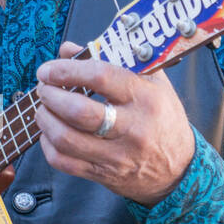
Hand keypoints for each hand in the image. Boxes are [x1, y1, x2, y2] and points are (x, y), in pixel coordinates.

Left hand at [34, 41, 195, 206]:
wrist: (179, 169)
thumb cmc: (162, 119)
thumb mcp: (152, 83)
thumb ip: (112, 60)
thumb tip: (69, 50)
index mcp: (145, 98)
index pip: (100, 77)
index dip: (67, 70)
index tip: (50, 69)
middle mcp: (132, 128)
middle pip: (78, 111)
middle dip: (51, 95)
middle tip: (44, 87)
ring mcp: (116, 155)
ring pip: (66, 139)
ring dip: (45, 119)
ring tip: (44, 108)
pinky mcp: (103, 174)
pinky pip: (64, 162)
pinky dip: (48, 145)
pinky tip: (49, 133)